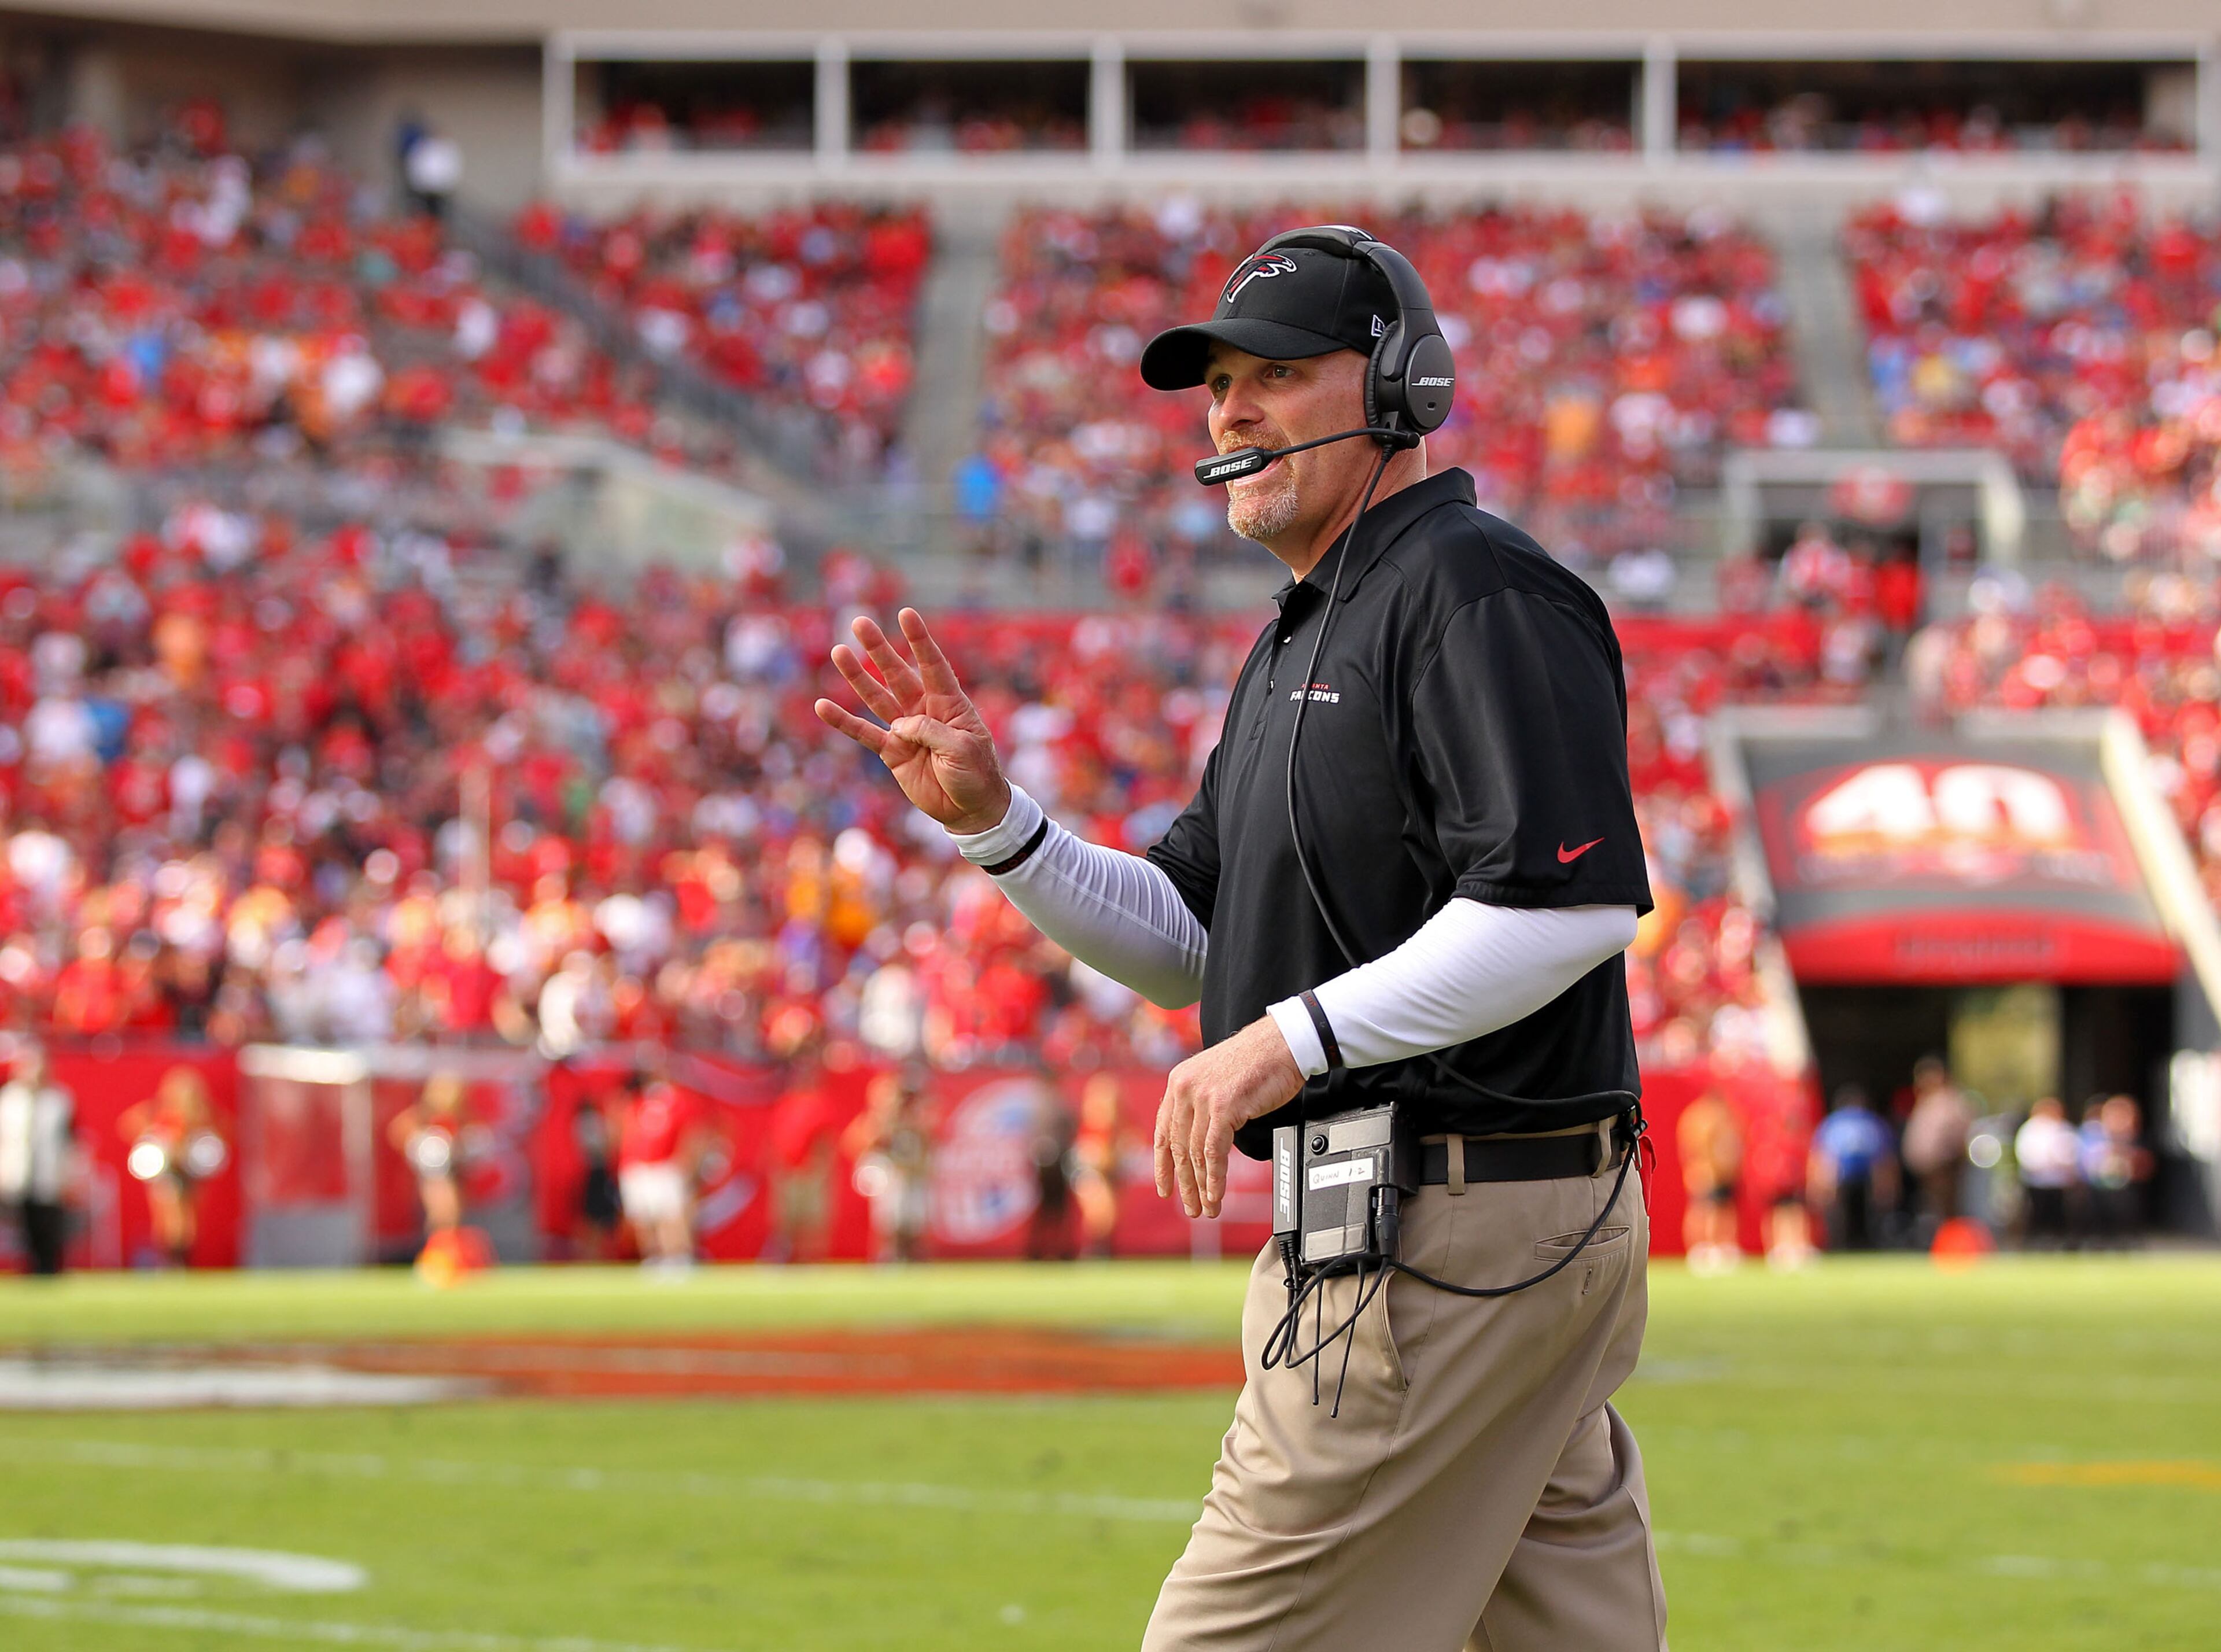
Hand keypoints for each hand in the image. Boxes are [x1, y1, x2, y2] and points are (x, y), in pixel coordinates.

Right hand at [814, 608, 1010, 833]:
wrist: (970, 809)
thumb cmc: (976, 774)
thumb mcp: (963, 749)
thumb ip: (930, 731)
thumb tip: (898, 724)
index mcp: (950, 703)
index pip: (932, 665)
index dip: (919, 641)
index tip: (905, 614)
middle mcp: (925, 710)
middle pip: (897, 674)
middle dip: (879, 649)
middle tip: (860, 622)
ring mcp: (906, 730)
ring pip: (877, 697)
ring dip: (858, 676)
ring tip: (839, 651)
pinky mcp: (891, 752)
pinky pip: (864, 733)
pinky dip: (844, 722)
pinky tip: (823, 706)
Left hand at [1154, 1016, 1304, 1219]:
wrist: (1283, 1042)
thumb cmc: (1259, 1060)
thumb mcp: (1218, 1080)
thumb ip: (1203, 1105)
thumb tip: (1200, 1140)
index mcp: (1178, 1081)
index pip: (1163, 1131)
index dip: (1163, 1165)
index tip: (1165, 1187)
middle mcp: (1184, 1088)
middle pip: (1178, 1147)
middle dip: (1184, 1183)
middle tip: (1190, 1207)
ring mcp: (1202, 1097)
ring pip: (1196, 1154)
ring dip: (1200, 1186)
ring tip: (1207, 1208)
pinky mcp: (1223, 1107)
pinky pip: (1214, 1152)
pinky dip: (1215, 1178)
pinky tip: (1217, 1194)